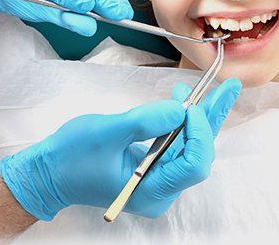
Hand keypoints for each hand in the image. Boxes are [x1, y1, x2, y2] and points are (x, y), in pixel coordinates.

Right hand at [0, 78, 241, 219]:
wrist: (49, 172)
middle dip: (212, 117)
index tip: (189, 106)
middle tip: (229, 87)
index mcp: (151, 191)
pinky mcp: (154, 166)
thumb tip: (181, 109)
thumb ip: (145, 121)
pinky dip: (184, 120)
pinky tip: (185, 100)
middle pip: (199, 152)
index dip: (200, 133)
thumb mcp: (107, 133)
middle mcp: (161, 189)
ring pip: (192, 145)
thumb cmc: (72, 156)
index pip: (193, 164)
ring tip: (211, 88)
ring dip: (201, 115)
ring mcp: (159, 179)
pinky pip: (178, 142)